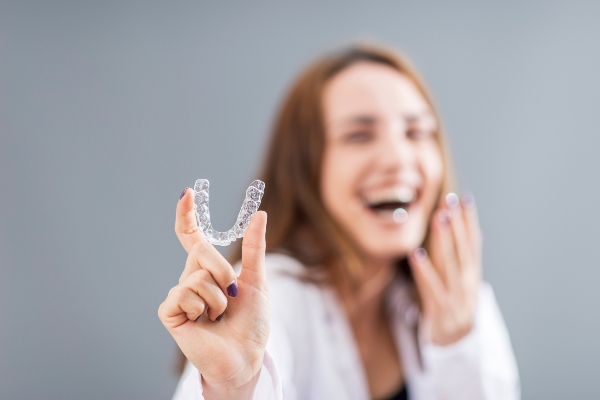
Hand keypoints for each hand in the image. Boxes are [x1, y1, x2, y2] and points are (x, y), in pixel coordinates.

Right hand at [158, 188, 269, 396]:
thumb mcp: (257, 280)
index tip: (187, 192)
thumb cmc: (251, 323)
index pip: (192, 236)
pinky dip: (202, 308)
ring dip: (218, 298)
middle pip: (200, 251)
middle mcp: (190, 278)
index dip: (187, 215)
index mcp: (208, 269)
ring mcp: (179, 294)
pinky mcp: (170, 311)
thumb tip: (260, 214)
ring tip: (219, 316)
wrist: (245, 356)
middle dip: (224, 270)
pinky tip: (203, 323)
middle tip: (233, 292)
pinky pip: (184, 294)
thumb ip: (254, 248)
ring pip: (197, 276)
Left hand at [409, 193, 481, 345]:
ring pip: (450, 264)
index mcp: (472, 274)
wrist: (455, 347)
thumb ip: (456, 257)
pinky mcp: (439, 310)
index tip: (464, 198)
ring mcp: (455, 297)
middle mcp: (467, 283)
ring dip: (444, 239)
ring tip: (439, 217)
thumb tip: (455, 226)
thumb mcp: (458, 281)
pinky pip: (430, 287)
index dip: (470, 220)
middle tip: (449, 199)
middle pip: (463, 249)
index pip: (473, 243)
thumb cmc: (452, 306)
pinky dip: (424, 269)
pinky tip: (416, 253)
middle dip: (457, 223)